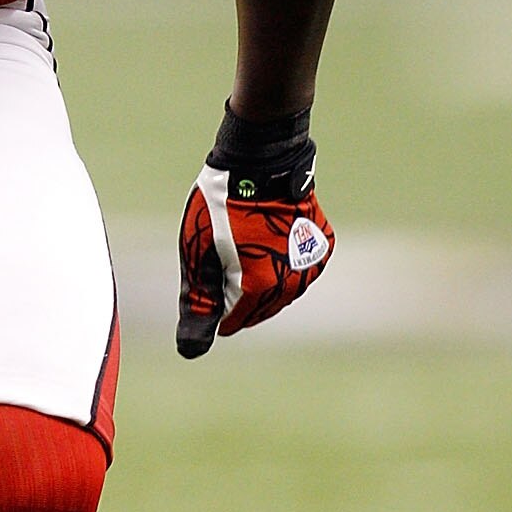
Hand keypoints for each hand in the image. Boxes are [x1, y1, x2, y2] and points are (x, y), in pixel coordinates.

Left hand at [176, 109, 332, 356]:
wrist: (261, 159)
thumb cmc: (220, 206)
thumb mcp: (197, 256)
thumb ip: (197, 307)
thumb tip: (189, 352)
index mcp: (260, 288)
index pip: (233, 322)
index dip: (214, 306)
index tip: (207, 276)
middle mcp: (293, 283)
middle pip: (258, 308)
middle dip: (238, 292)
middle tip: (223, 255)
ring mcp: (311, 264)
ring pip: (281, 291)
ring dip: (263, 280)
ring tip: (245, 246)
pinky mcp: (322, 245)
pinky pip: (299, 269)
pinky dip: (283, 262)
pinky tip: (267, 238)